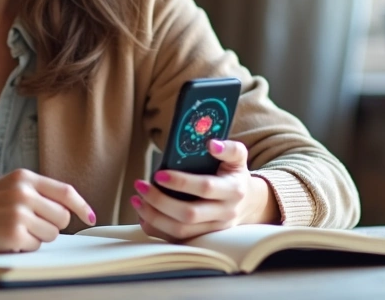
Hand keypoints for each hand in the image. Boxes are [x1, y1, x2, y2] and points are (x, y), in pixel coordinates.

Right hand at [0, 169, 94, 251]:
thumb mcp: (7, 187)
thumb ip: (35, 193)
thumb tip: (68, 211)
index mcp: (24, 177)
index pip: (66, 191)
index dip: (82, 206)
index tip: (90, 217)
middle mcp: (24, 192)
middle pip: (62, 217)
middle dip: (50, 226)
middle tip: (26, 225)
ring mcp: (19, 213)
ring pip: (51, 235)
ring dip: (36, 238)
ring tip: (10, 229)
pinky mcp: (13, 234)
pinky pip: (34, 247)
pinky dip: (22, 247)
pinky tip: (3, 238)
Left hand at [130, 139, 280, 240]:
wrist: (248, 205)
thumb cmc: (234, 176)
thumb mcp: (238, 158)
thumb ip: (230, 148)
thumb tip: (212, 144)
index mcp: (233, 190)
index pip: (204, 187)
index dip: (180, 182)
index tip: (158, 174)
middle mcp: (224, 214)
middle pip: (189, 214)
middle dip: (160, 201)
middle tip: (141, 186)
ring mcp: (213, 230)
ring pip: (180, 231)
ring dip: (154, 216)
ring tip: (136, 199)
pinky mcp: (201, 240)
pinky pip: (175, 240)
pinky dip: (155, 229)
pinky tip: (142, 215)